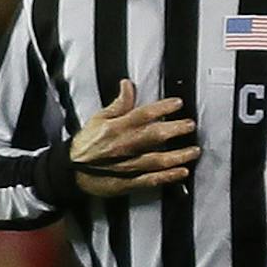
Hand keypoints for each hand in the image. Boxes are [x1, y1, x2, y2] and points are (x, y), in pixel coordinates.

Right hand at [69, 81, 198, 196]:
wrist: (71, 170)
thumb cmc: (87, 143)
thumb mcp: (98, 119)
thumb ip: (118, 104)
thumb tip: (128, 84)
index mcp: (116, 127)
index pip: (143, 114)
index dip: (162, 108)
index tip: (178, 103)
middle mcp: (124, 145)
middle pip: (154, 136)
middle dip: (176, 130)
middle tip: (191, 125)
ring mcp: (128, 165)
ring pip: (157, 159)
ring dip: (179, 155)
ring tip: (194, 150)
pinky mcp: (129, 182)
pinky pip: (152, 179)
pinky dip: (168, 176)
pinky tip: (183, 172)